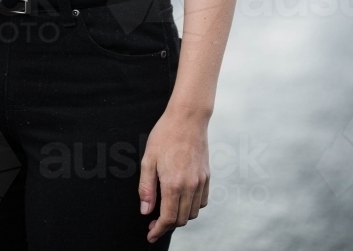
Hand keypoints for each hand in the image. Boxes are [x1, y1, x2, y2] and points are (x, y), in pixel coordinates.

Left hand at [138, 109, 209, 242]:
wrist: (188, 117)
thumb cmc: (166, 135)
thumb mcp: (148, 159)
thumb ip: (146, 188)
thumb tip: (146, 210)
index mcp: (174, 184)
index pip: (168, 218)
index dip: (158, 230)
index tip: (151, 234)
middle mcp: (190, 186)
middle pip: (181, 219)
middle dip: (167, 225)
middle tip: (155, 221)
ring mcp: (201, 182)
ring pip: (193, 213)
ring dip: (180, 216)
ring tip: (168, 209)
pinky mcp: (207, 176)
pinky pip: (202, 201)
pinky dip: (192, 206)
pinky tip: (182, 199)